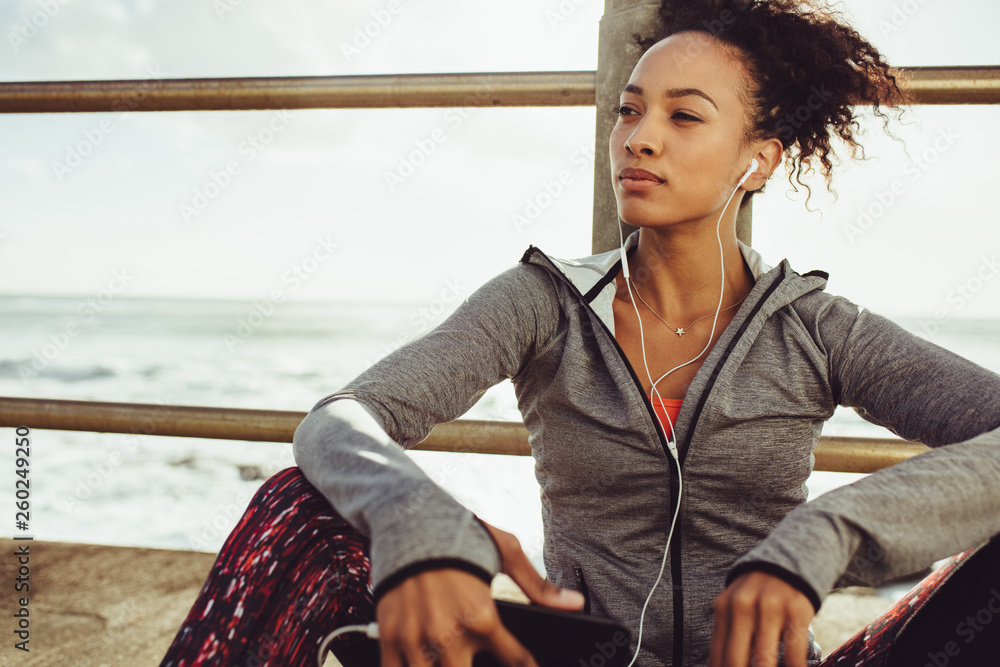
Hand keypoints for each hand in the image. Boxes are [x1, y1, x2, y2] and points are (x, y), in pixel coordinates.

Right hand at [375, 521, 583, 665]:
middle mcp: (450, 634)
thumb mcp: (505, 552)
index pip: (517, 662)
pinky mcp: (391, 637)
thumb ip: (538, 587)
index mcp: (482, 617)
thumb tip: (575, 603)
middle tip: (480, 662)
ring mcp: (417, 639)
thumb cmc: (461, 534)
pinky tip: (422, 665)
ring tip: (450, 662)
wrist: (408, 516)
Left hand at [708, 571, 814, 666]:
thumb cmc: (759, 593)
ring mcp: (771, 608)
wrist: (790, 560)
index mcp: (724, 608)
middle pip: (737, 660)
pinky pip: (794, 654)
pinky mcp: (797, 611)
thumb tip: (720, 666)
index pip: (718, 655)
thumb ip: (730, 635)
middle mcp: (744, 606)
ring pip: (764, 660)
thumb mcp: (737, 605)